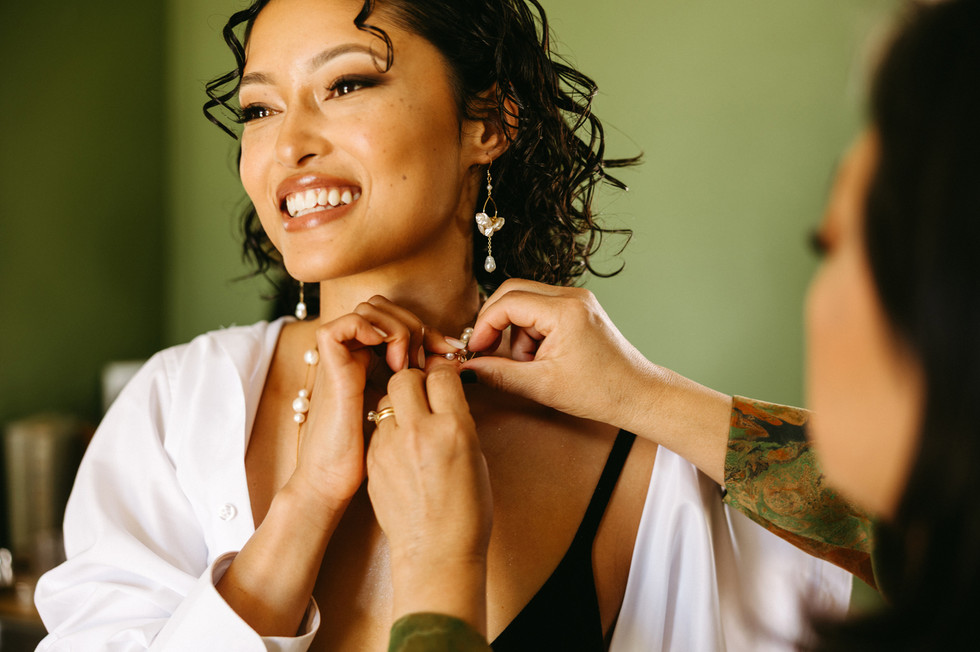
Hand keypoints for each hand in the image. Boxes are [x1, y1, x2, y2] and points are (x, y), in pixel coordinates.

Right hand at [293, 296, 459, 510]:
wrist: (335, 483)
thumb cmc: (374, 457)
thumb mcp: (408, 414)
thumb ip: (423, 388)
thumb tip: (452, 362)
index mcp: (375, 363)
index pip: (402, 321)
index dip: (430, 330)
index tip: (452, 351)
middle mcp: (357, 355)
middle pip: (386, 307)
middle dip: (415, 323)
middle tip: (431, 355)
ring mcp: (342, 359)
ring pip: (369, 308)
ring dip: (397, 327)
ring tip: (408, 362)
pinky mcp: (330, 368)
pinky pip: (343, 326)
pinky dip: (370, 329)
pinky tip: (393, 358)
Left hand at [366, 362, 491, 632]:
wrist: (435, 552)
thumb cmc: (466, 511)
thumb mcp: (475, 457)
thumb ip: (457, 422)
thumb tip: (445, 400)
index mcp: (453, 428)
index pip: (441, 374)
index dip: (444, 375)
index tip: (445, 383)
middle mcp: (418, 431)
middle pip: (405, 377)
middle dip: (415, 380)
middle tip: (423, 396)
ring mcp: (390, 446)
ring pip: (385, 400)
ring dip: (398, 404)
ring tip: (412, 425)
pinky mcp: (372, 460)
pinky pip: (377, 428)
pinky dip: (388, 430)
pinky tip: (401, 449)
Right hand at [462, 279, 731, 482]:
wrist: (638, 394)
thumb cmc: (600, 392)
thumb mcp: (542, 386)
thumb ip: (499, 374)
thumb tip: (467, 367)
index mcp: (564, 311)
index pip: (507, 302)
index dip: (484, 325)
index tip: (476, 351)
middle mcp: (571, 296)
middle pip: (513, 292)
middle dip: (496, 323)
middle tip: (488, 352)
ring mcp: (577, 299)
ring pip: (525, 301)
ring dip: (516, 332)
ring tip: (529, 365)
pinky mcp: (579, 308)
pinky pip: (541, 309)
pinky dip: (531, 332)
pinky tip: (542, 358)